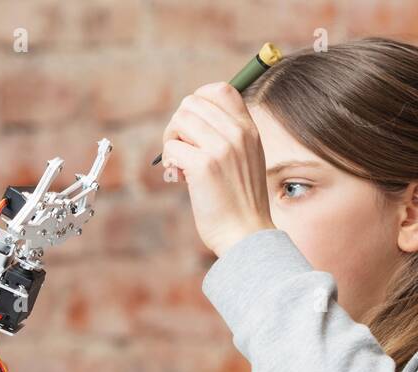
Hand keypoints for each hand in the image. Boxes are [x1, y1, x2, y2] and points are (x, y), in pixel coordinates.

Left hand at [160, 81, 274, 257]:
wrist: (245, 235)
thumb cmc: (240, 203)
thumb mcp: (246, 160)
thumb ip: (228, 137)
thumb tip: (189, 119)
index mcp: (249, 130)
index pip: (220, 90)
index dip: (198, 100)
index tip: (191, 126)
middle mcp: (237, 134)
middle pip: (191, 103)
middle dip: (177, 124)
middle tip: (180, 149)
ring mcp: (222, 148)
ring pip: (179, 120)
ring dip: (171, 141)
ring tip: (178, 163)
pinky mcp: (204, 166)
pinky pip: (171, 147)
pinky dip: (168, 162)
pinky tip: (178, 178)